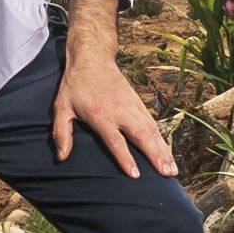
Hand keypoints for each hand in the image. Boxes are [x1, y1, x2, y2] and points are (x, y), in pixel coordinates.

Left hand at [53, 0, 174, 180]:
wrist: (93, 57)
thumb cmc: (75, 85)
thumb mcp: (61, 107)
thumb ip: (61, 133)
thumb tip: (61, 157)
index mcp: (100, 115)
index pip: (116, 141)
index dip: (126, 158)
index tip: (136, 175)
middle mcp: (120, 111)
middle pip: (142, 136)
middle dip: (156, 156)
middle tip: (167, 174)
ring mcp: (132, 106)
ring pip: (151, 130)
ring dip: (163, 150)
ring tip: (172, 169)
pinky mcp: (138, 102)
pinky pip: (152, 123)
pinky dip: (161, 138)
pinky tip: (167, 151)